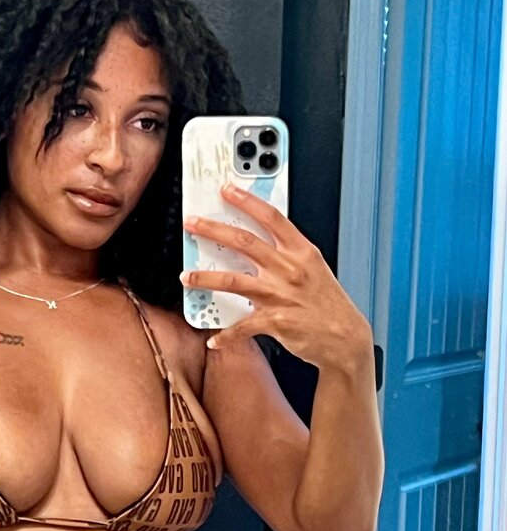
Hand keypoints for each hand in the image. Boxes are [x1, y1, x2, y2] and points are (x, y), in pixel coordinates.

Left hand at [181, 183, 372, 370]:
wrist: (344, 338)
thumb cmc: (329, 305)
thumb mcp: (314, 269)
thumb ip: (289, 254)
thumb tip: (260, 243)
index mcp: (301, 252)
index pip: (271, 217)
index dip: (247, 201)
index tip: (227, 190)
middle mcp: (289, 269)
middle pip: (244, 241)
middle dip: (213, 230)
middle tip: (192, 223)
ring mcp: (280, 295)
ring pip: (233, 280)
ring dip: (206, 277)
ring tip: (186, 276)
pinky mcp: (275, 321)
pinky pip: (242, 327)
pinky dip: (225, 335)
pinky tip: (212, 340)